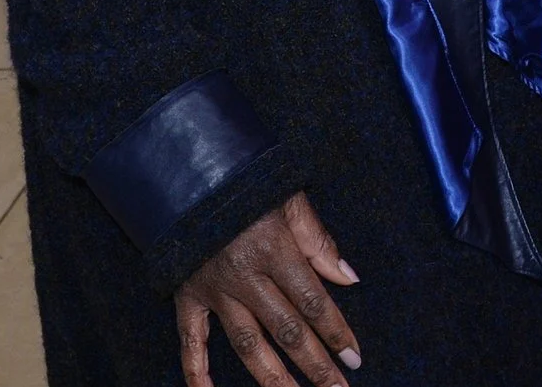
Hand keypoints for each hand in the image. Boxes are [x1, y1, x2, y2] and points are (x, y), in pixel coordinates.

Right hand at [176, 192, 362, 386]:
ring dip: (272, 377)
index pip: (313, 301)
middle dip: (315, 365)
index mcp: (274, 249)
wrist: (188, 174)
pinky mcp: (186, 296)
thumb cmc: (247, 186)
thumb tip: (350, 277)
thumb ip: (318, 240)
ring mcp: (214, 289)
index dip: (336, 332)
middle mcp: (244, 275)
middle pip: (286, 330)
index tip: (355, 358)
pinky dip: (197, 371)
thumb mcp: (289, 198)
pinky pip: (190, 341)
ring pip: (246, 344)